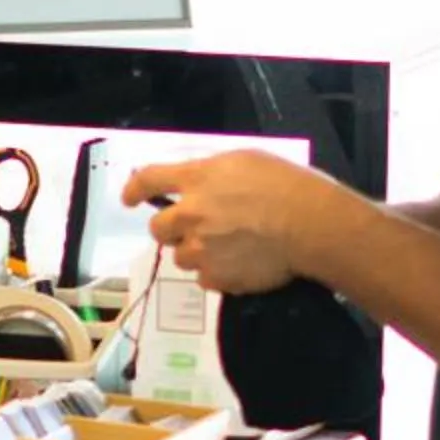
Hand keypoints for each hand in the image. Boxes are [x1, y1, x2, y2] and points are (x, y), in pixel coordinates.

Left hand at [122, 150, 335, 295]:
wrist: (310, 225)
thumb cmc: (286, 185)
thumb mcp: (245, 161)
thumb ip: (212, 172)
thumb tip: (198, 183)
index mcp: (196, 179)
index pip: (148, 180)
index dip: (134, 189)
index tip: (129, 199)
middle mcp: (190, 214)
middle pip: (158, 228)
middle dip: (170, 229)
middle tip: (194, 229)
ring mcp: (200, 248)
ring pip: (181, 256)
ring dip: (197, 252)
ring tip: (229, 247)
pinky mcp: (216, 276)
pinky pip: (204, 278)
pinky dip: (217, 273)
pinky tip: (240, 264)